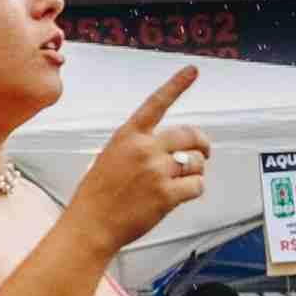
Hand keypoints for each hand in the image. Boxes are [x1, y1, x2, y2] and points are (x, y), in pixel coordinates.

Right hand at [67, 65, 208, 255]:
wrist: (90, 225)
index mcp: (128, 135)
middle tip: (205, 152)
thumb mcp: (111, 157)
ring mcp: (156, 171)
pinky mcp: (166, 195)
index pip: (157, 103)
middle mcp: (144, 149)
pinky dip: (195, 189)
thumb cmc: (97, 194)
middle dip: (203, 144)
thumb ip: (139, 147)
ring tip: (184, 180)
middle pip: (190, 135)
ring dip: (197, 170)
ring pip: (197, 162)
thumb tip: (170, 149)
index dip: (177, 85)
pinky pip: (197, 186)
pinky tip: (181, 195)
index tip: (193, 70)